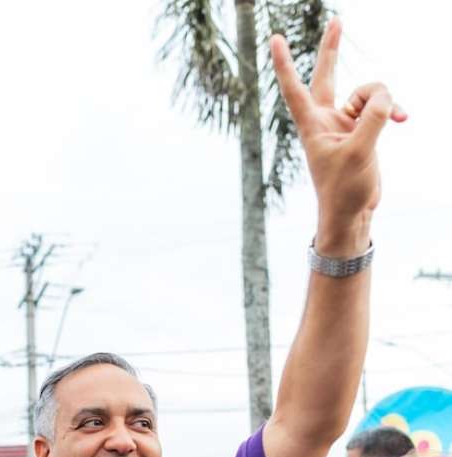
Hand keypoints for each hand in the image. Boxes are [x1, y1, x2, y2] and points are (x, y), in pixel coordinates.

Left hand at [271, 19, 406, 255]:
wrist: (351, 212)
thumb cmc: (343, 189)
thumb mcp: (360, 152)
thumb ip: (373, 118)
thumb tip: (385, 95)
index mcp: (312, 124)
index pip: (294, 87)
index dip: (284, 62)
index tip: (275, 39)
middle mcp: (325, 120)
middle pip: (327, 76)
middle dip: (332, 49)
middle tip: (335, 20)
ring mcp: (344, 123)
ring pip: (368, 93)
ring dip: (385, 101)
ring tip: (396, 120)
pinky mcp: (361, 130)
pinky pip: (381, 108)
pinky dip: (393, 110)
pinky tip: (405, 119)